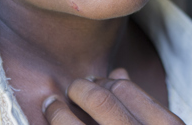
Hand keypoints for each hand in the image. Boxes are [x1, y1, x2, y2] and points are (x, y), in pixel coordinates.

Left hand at [43, 68, 184, 124]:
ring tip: (50, 104)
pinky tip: (48, 121)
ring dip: (57, 111)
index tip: (92, 83)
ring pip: (75, 124)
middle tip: (72, 88)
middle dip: (81, 89)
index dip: (104, 82)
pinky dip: (56, 124)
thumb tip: (119, 72)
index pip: (124, 87)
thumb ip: (143, 105)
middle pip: (102, 98)